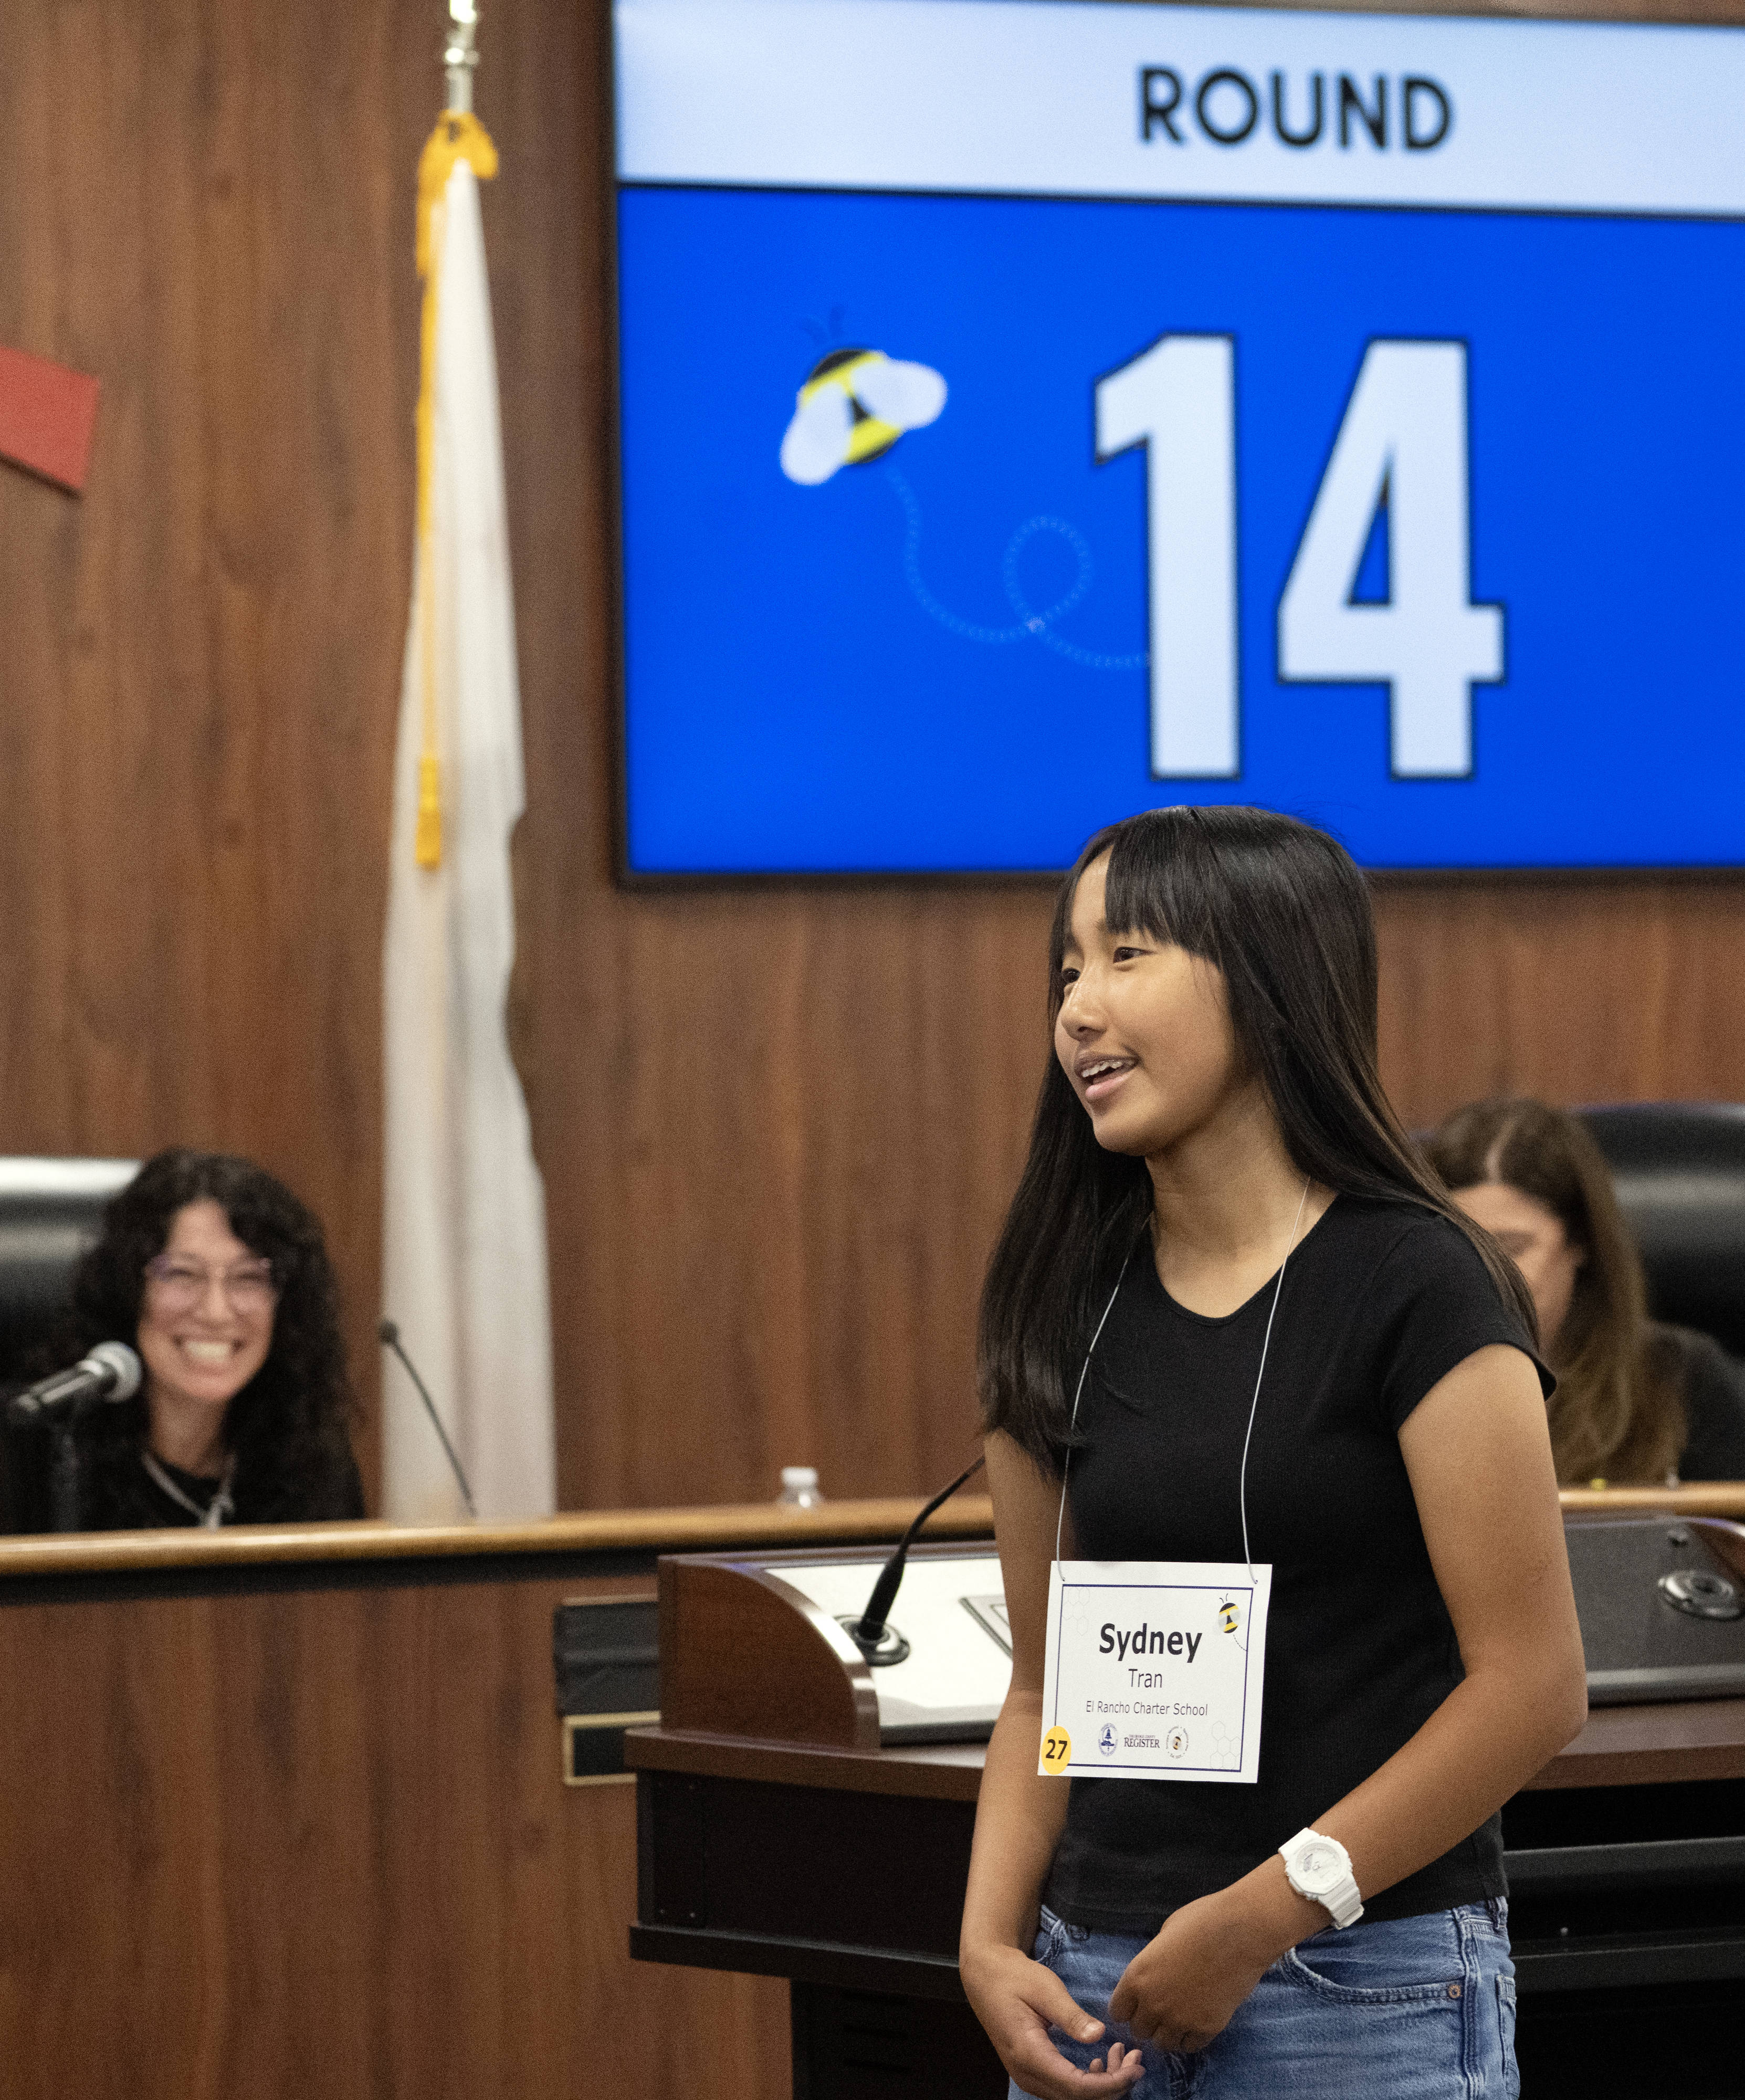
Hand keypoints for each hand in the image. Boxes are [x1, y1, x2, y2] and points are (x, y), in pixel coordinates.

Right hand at [961, 1941, 1144, 2098]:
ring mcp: (1027, 2077)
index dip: (1111, 2084)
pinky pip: (1063, 2089)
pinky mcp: (1031, 2072)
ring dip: (1101, 2084)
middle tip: (1135, 2058)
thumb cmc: (1013, 1977)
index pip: (1076, 2088)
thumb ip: (1070, 2015)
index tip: (1136, 2068)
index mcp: (1029, 2054)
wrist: (984, 1977)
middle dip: (1112, 2085)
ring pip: (1071, 2097)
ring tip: (1120, 2055)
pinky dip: (1087, 2082)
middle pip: (1077, 2099)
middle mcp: (1027, 2074)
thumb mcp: (1044, 1987)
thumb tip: (1098, 2036)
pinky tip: (1099, 2062)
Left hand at [1107, 1889, 1277, 2053]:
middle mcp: (1153, 2003)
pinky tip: (1197, 2021)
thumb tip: (1154, 1974)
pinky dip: (1191, 2037)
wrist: (1241, 1932)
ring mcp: (1180, 2019)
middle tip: (1163, 2008)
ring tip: (1180, 2017)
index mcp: (1137, 1976)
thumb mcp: (1164, 1935)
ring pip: (1163, 2044)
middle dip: (1148, 2021)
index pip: (1117, 2012)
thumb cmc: (1201, 1921)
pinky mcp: (1206, 2028)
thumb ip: (1152, 1962)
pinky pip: (1190, 2046)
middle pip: (1139, 2031)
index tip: (1138, 2003)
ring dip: (1168, 2033)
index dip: (1128, 2008)